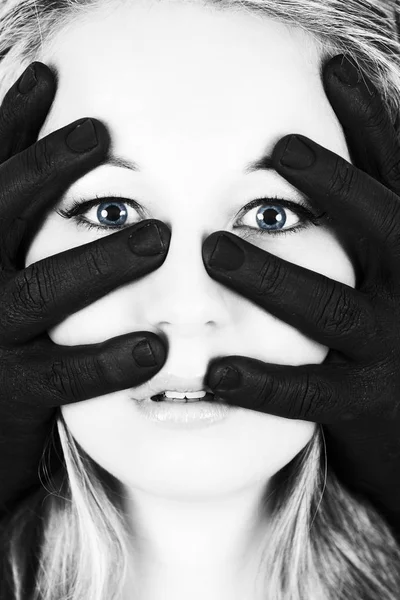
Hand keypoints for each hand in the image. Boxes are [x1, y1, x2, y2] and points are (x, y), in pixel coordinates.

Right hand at [0, 62, 169, 513]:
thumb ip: (19, 227)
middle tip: (100, 134)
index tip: (47, 78)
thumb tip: (48, 164)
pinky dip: (109, 359)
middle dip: (47, 170)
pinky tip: (156, 348)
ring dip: (98, 262)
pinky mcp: (12, 396)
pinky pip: (63, 373)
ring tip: (159, 239)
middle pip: (0, 215)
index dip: (9, 126)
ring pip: (38, 292)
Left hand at [202, 55, 399, 530]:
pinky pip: (310, 392)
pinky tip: (217, 370)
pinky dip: (263, 381)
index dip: (370, 122)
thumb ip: (360, 234)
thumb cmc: (392, 344)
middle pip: (381, 227)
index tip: (334, 70)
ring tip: (214, 251)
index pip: (394, 177)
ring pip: (335, 306)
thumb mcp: (387, 281)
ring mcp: (389, 349)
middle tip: (282, 150)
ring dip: (276, 276)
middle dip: (337, 185)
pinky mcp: (365, 406)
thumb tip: (318, 177)